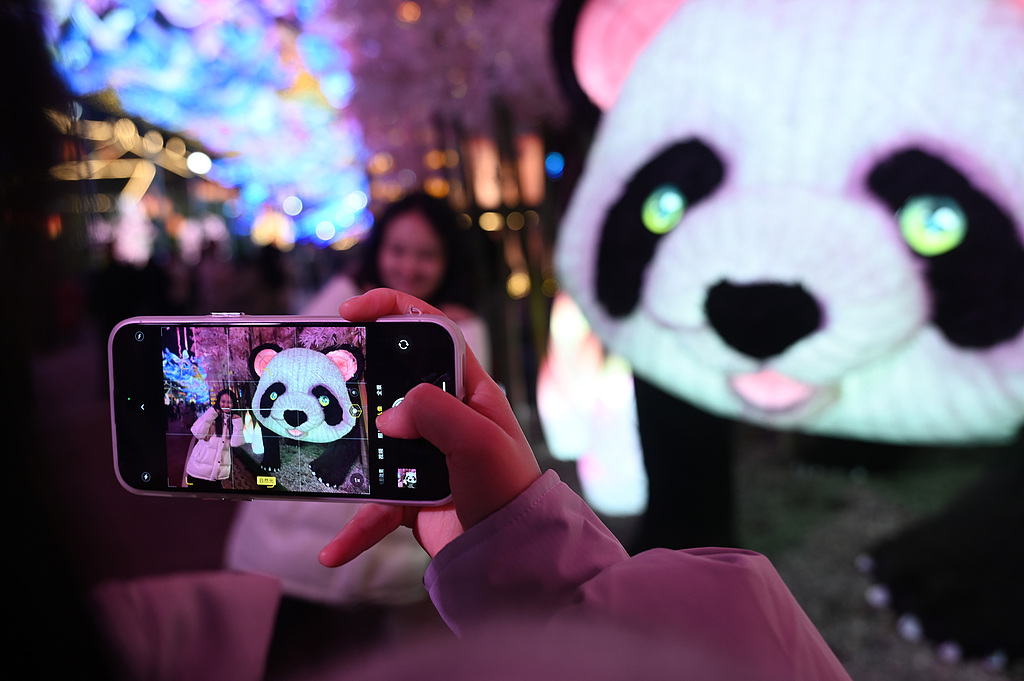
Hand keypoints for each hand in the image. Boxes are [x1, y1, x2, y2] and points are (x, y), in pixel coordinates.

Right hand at [319, 288, 541, 565]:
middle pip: (388, 384)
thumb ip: (432, 410)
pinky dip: (354, 528)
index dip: (392, 309)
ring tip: (314, 459)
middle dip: (354, 382)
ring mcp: (423, 455)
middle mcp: (443, 416)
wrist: (512, 555)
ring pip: (371, 445)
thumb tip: (387, 418)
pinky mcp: (410, 495)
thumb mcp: (477, 437)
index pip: (429, 330)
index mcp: (466, 388)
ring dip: (345, 459)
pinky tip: (333, 550)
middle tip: (321, 379)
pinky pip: (372, 508)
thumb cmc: (508, 487)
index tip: (352, 311)